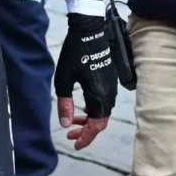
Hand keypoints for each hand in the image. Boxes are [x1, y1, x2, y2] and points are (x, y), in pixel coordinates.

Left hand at [53, 0, 132, 143]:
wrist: (89, 30)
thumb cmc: (74, 53)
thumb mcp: (63, 80)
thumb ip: (65, 104)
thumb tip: (66, 125)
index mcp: (98, 96)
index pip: (95, 126)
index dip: (86, 138)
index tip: (75, 144)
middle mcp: (108, 94)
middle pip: (101, 121)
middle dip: (86, 131)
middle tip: (71, 135)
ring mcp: (111, 86)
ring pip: (102, 112)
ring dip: (89, 119)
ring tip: (73, 121)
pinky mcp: (110, 79)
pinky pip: (104, 101)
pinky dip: (93, 109)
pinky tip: (82, 107)